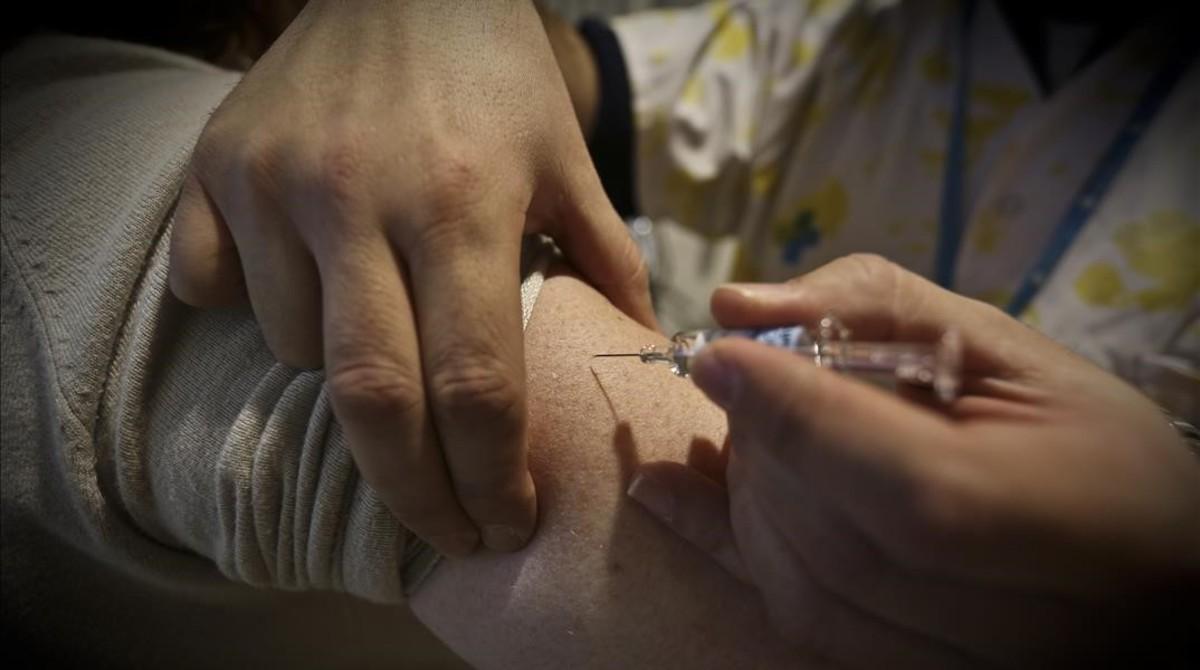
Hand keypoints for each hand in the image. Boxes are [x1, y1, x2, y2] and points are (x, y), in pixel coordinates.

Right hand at [168, 0, 655, 555]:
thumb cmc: (494, 67)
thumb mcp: (567, 154)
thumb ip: (608, 256)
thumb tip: (641, 350)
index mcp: (462, 204)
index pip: (474, 385)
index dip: (491, 475)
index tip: (507, 521)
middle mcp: (357, 199)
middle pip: (374, 402)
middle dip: (415, 493)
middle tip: (450, 531)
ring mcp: (272, 184)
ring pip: (295, 350)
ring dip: (346, 377)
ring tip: (389, 345)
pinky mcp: (213, 167)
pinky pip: (213, 287)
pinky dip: (259, 310)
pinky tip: (304, 285)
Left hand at [628, 255, 1199, 667]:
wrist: (1149, 565)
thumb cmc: (1091, 444)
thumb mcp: (1011, 349)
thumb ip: (879, 311)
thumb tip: (740, 305)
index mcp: (1064, 523)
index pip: (905, 486)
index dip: (796, 416)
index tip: (717, 353)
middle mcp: (1018, 625)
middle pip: (841, 539)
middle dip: (766, 447)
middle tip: (743, 381)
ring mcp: (956, 664)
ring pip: (809, 589)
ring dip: (748, 495)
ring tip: (748, 430)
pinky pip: (797, 622)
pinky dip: (720, 547)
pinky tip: (654, 491)